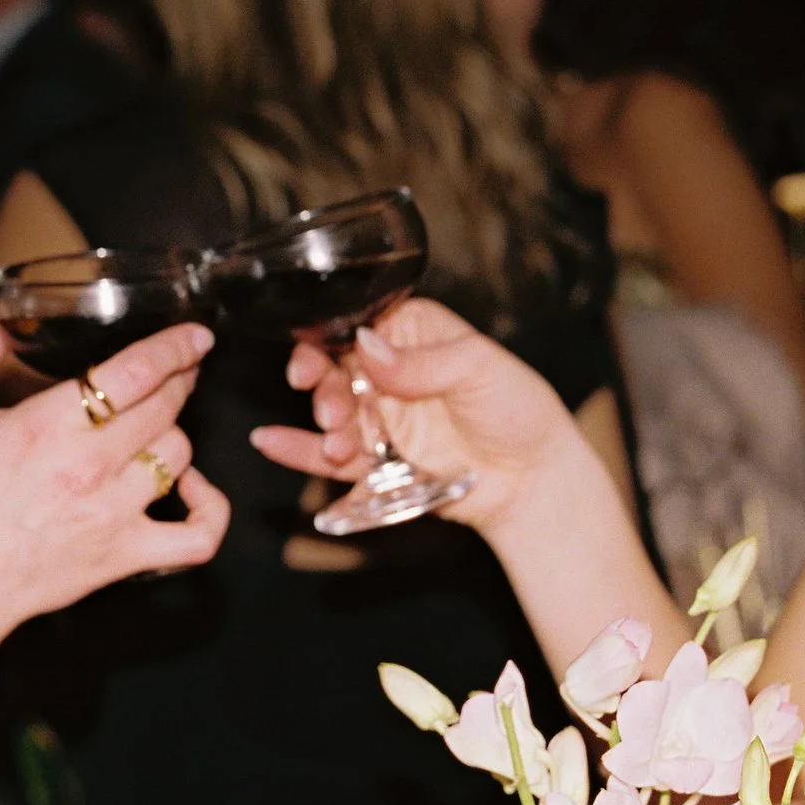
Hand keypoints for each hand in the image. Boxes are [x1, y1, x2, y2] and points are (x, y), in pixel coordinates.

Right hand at [0, 302, 228, 653]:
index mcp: (47, 425)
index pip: (136, 371)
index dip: (174, 346)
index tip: (194, 334)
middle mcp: (88, 467)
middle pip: (166, 407)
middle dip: (180, 379)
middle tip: (176, 371)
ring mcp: (113, 514)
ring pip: (180, 455)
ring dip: (175, 434)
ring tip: (155, 427)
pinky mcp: (125, 556)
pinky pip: (198, 534)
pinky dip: (209, 508)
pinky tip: (192, 488)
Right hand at [247, 297, 574, 537]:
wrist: (534, 480)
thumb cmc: (520, 409)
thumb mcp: (479, 369)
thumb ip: (420, 362)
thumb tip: (366, 344)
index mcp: (413, 333)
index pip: (355, 324)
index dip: (325, 338)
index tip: (312, 359)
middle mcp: (390, 371)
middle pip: (334, 367)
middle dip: (323, 386)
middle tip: (331, 408)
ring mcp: (381, 415)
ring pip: (332, 411)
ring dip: (325, 424)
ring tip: (341, 445)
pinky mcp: (377, 459)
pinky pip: (329, 452)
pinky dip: (298, 448)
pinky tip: (270, 442)